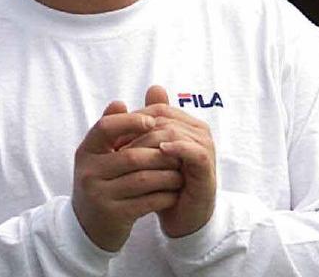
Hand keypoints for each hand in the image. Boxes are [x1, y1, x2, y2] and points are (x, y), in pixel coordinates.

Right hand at [71, 100, 183, 251]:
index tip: (152, 121)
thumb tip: (120, 103)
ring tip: (182, 173)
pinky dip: (164, 197)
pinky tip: (174, 194)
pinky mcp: (113, 215)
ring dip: (167, 176)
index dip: (129, 122)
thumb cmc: (100, 184)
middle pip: (131, 155)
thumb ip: (111, 131)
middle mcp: (89, 171)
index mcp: (86, 151)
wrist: (87, 226)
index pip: (105, 127)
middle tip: (180, 152)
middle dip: (160, 154)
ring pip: (143, 180)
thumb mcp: (98, 157)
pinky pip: (146, 202)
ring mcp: (99, 194)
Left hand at [123, 86, 216, 238]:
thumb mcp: (146, 153)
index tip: (112, 134)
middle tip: (116, 145)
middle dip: (137, 130)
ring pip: (174, 133)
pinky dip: (176, 149)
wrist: (179, 215)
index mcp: (184, 123)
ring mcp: (205, 146)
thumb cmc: (162, 181)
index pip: (157, 110)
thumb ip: (136, 129)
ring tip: (126, 154)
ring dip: (148, 142)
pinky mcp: (207, 165)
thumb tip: (119, 101)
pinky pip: (193, 151)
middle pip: (164, 119)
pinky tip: (159, 153)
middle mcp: (198, 131)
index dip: (134, 119)